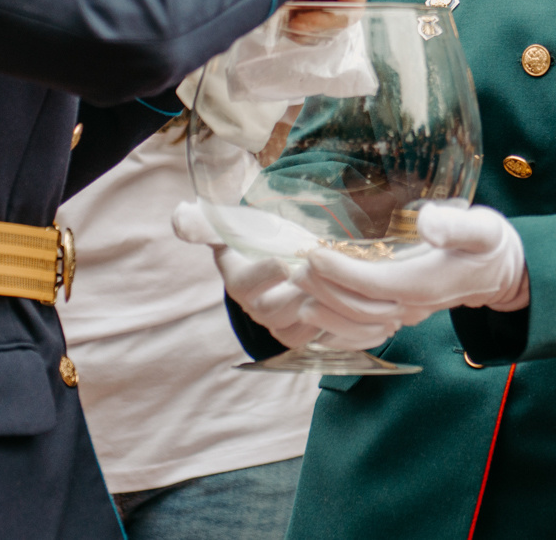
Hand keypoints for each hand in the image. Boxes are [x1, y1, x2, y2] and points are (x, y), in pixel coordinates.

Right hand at [170, 203, 401, 351]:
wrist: (273, 258)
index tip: (288, 257)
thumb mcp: (230, 225)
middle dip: (313, 291)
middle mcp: (259, 310)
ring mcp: (285, 325)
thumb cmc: (254, 236)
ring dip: (339, 312)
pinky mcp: (309, 335)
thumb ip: (205, 223)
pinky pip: (330, 338)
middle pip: (284, 309)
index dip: (267, 271)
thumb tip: (179, 217)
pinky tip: (376, 314)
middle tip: (339, 273)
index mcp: (239, 283)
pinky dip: (354, 327)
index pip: (247, 284)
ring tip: (362, 292)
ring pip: (312, 325)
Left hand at [290, 202, 527, 327]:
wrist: (500, 274)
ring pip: (356, 324)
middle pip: (358, 307)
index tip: (314, 254)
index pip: (373, 284)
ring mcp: (405, 315)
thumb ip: (457, 226)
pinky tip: (314, 313)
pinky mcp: (399, 316)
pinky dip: (334, 327)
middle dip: (324, 288)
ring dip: (324, 308)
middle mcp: (412, 306)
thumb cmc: (489, 245)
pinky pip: (362, 333)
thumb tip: (428, 223)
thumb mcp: (483, 227)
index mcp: (426, 284)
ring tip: (298, 286)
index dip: (340, 272)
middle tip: (296, 265)